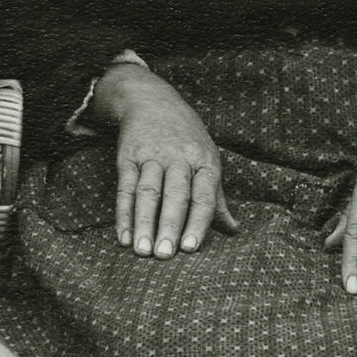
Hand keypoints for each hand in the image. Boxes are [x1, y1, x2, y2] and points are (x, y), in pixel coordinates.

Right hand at [92, 65, 238, 257]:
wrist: (152, 100)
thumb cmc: (187, 138)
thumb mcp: (207, 159)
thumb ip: (217, 198)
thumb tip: (234, 230)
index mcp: (205, 161)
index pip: (204, 195)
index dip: (198, 222)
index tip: (190, 248)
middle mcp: (179, 157)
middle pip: (175, 195)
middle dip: (170, 225)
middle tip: (165, 255)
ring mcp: (152, 156)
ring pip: (148, 192)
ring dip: (144, 222)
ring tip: (142, 251)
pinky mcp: (128, 156)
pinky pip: (125, 187)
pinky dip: (123, 213)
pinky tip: (123, 236)